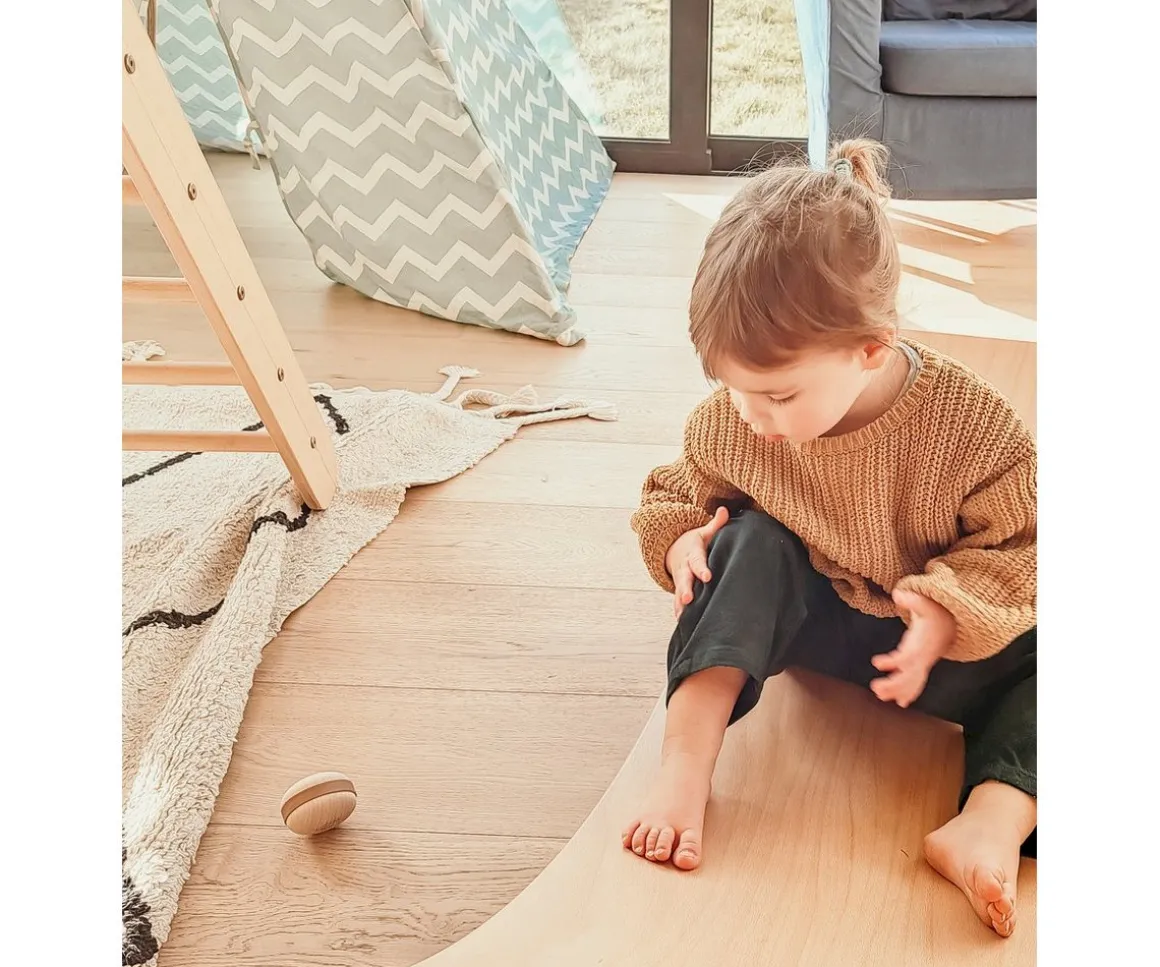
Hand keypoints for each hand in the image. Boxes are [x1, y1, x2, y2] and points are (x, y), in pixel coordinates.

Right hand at [665, 507, 730, 618]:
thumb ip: (716, 524)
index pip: (697, 561)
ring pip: (679, 592)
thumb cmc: (697, 543)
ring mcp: (680, 580)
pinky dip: (679, 611)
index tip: (707, 577)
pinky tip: (681, 622)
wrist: (675, 549)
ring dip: (680, 604)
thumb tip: (724, 510)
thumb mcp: (704, 532)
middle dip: (686, 589)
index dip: (702, 569)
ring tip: (682, 615)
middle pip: (685, 579)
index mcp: (693, 553)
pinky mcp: (678, 589)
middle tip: (688, 599)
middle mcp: (684, 568)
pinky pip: (677, 601)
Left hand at [870, 589, 956, 707]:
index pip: (908, 655)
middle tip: (875, 689)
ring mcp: (924, 662)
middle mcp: (923, 656)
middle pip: (910, 674)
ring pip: (912, 681)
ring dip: (898, 691)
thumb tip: (897, 594)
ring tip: (879, 696)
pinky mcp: (922, 665)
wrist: (953, 622)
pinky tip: (900, 703)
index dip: (893, 661)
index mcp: (922, 642)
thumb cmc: (936, 612)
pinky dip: (909, 693)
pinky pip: (917, 682)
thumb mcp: (925, 602)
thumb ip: (911, 599)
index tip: (877, 663)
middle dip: (894, 684)